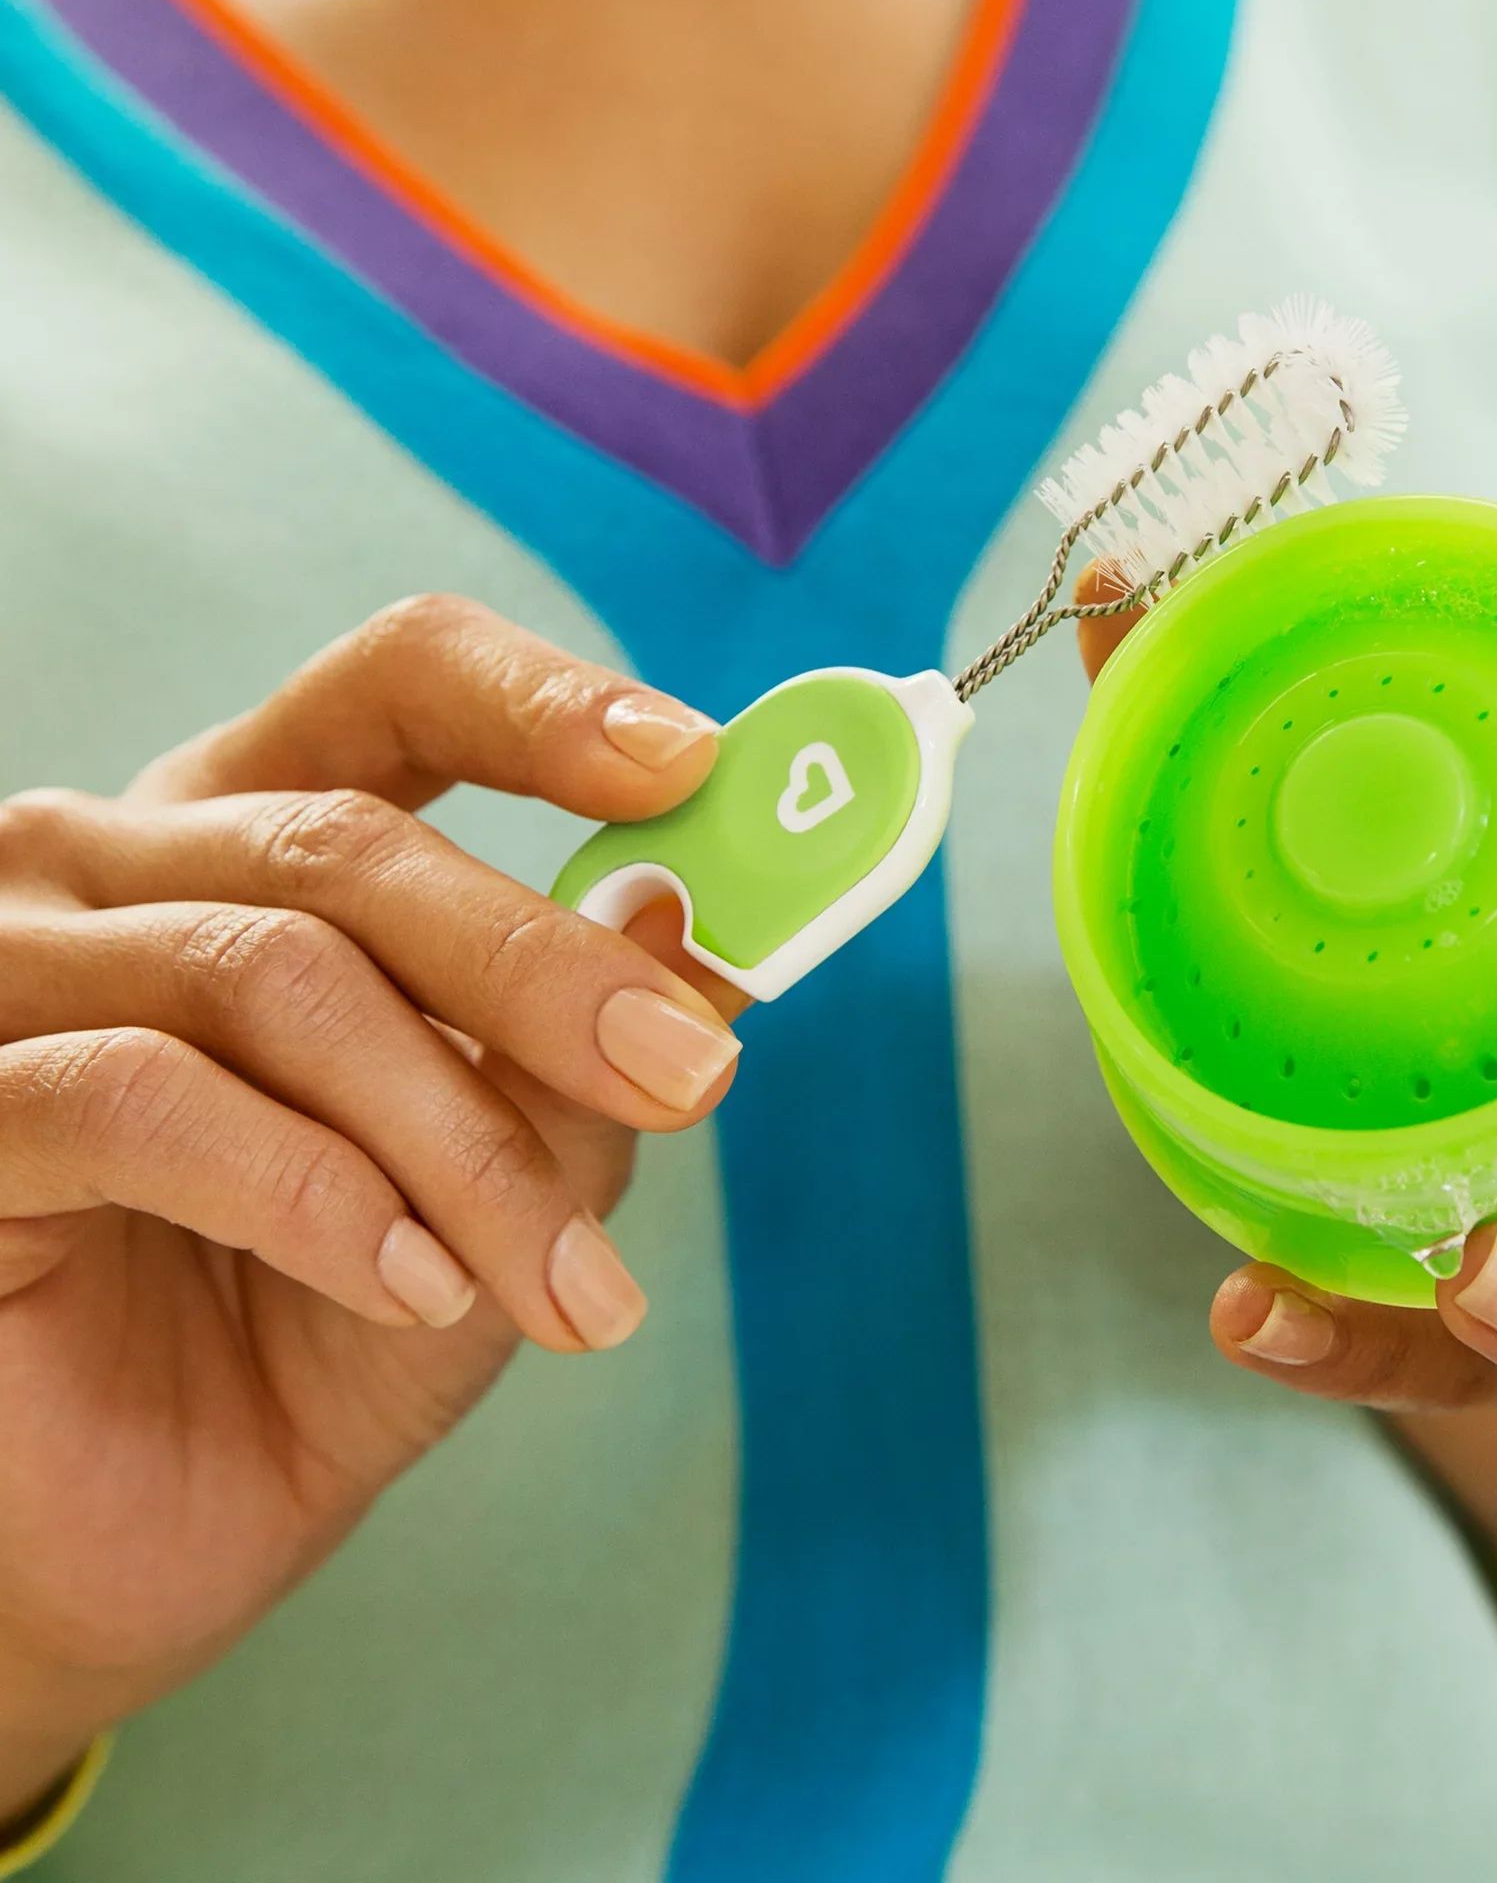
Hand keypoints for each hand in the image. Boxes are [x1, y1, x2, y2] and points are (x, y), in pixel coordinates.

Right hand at [0, 596, 743, 1813]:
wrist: (139, 1541)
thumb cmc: (319, 1334)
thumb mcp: (500, 1184)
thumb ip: (580, 1050)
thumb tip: (685, 916)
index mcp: (257, 843)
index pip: (392, 689)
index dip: (542, 707)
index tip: (693, 759)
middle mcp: (116, 869)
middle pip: (354, 847)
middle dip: (549, 973)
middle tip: (691, 1078)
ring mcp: (9, 977)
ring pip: (276, 978)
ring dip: (458, 1143)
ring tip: (561, 1287)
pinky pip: (145, 1097)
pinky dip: (314, 1195)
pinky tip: (409, 1292)